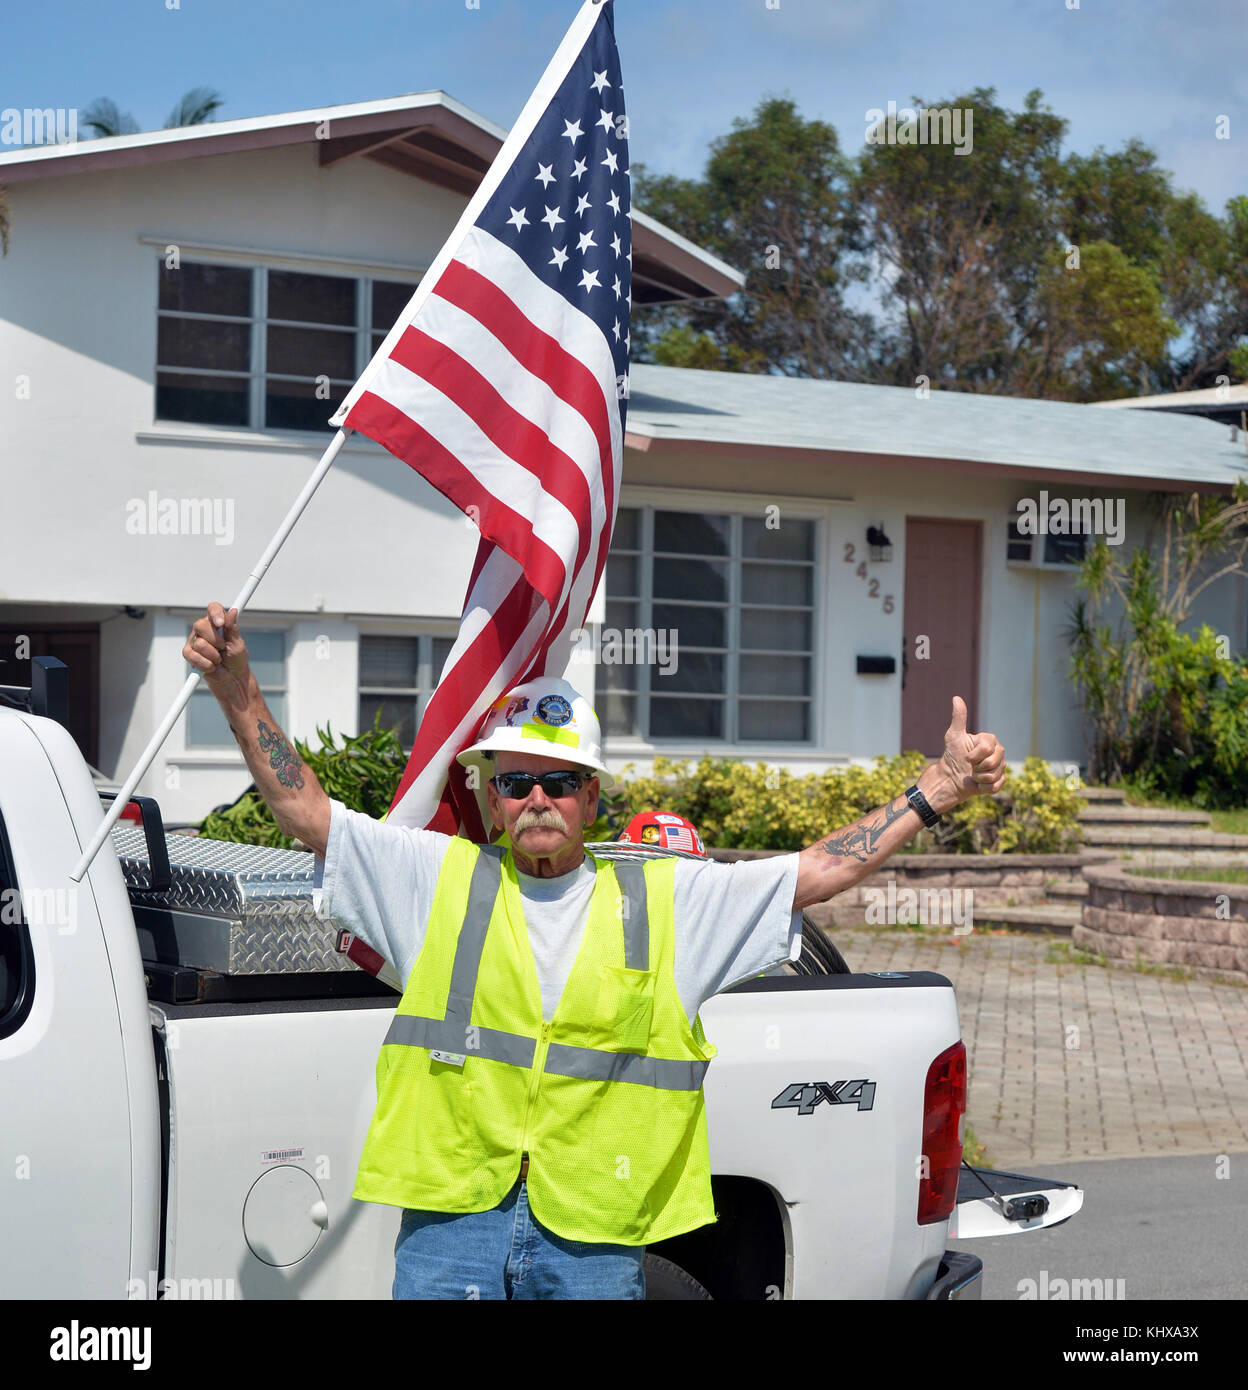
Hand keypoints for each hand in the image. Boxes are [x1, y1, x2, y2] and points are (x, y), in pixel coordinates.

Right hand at [183, 603, 250, 702]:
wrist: (231, 678)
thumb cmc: (236, 659)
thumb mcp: (237, 643)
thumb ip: (232, 628)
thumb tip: (233, 612)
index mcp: (217, 622)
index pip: (213, 608)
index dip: (215, 613)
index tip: (221, 623)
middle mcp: (204, 629)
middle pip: (200, 625)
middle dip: (215, 640)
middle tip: (223, 648)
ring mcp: (194, 641)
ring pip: (199, 643)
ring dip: (213, 655)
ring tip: (219, 659)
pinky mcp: (189, 653)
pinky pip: (192, 656)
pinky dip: (205, 664)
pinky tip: (211, 666)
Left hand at [921, 696, 1005, 812]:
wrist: (951, 777)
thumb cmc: (952, 755)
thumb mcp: (954, 736)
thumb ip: (958, 718)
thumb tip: (956, 697)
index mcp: (990, 740)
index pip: (987, 748)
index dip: (974, 755)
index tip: (966, 756)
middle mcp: (999, 752)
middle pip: (993, 762)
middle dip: (977, 767)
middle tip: (970, 766)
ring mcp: (1001, 767)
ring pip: (994, 775)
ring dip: (979, 778)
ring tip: (973, 774)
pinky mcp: (1000, 781)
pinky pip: (996, 786)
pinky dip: (983, 788)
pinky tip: (978, 784)